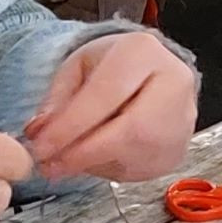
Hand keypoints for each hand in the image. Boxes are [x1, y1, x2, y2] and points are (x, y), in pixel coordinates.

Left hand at [26, 35, 196, 182]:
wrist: (146, 74)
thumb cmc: (107, 67)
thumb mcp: (74, 69)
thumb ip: (55, 100)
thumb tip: (39, 133)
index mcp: (143, 52)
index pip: (105, 95)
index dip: (70, 127)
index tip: (39, 147)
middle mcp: (174, 84)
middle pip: (132, 130)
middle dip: (83, 153)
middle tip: (47, 165)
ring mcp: (183, 120)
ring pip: (138, 155)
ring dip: (92, 164)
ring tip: (61, 162)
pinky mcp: (178, 150)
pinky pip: (141, 170)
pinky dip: (107, 170)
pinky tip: (89, 161)